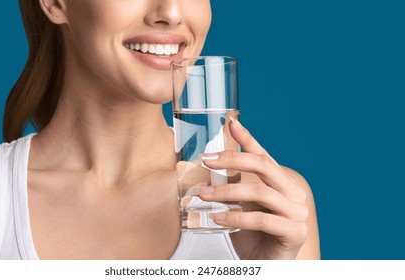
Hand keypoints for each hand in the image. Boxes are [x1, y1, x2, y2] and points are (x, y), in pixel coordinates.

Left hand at [199, 117, 308, 259]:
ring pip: (260, 192)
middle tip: (206, 160)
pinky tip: (216, 219)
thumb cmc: (252, 236)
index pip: (264, 156)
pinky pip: (262, 220)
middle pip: (265, 167)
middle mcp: (294, 194)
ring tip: (203, 195)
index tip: (230, 122)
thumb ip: (234, 184)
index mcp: (283, 184)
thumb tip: (209, 161)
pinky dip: (236, 218)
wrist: (265, 266)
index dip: (248, 138)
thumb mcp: (241, 205)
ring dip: (227, 191)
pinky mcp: (295, 233)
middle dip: (233, 159)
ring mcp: (298, 213)